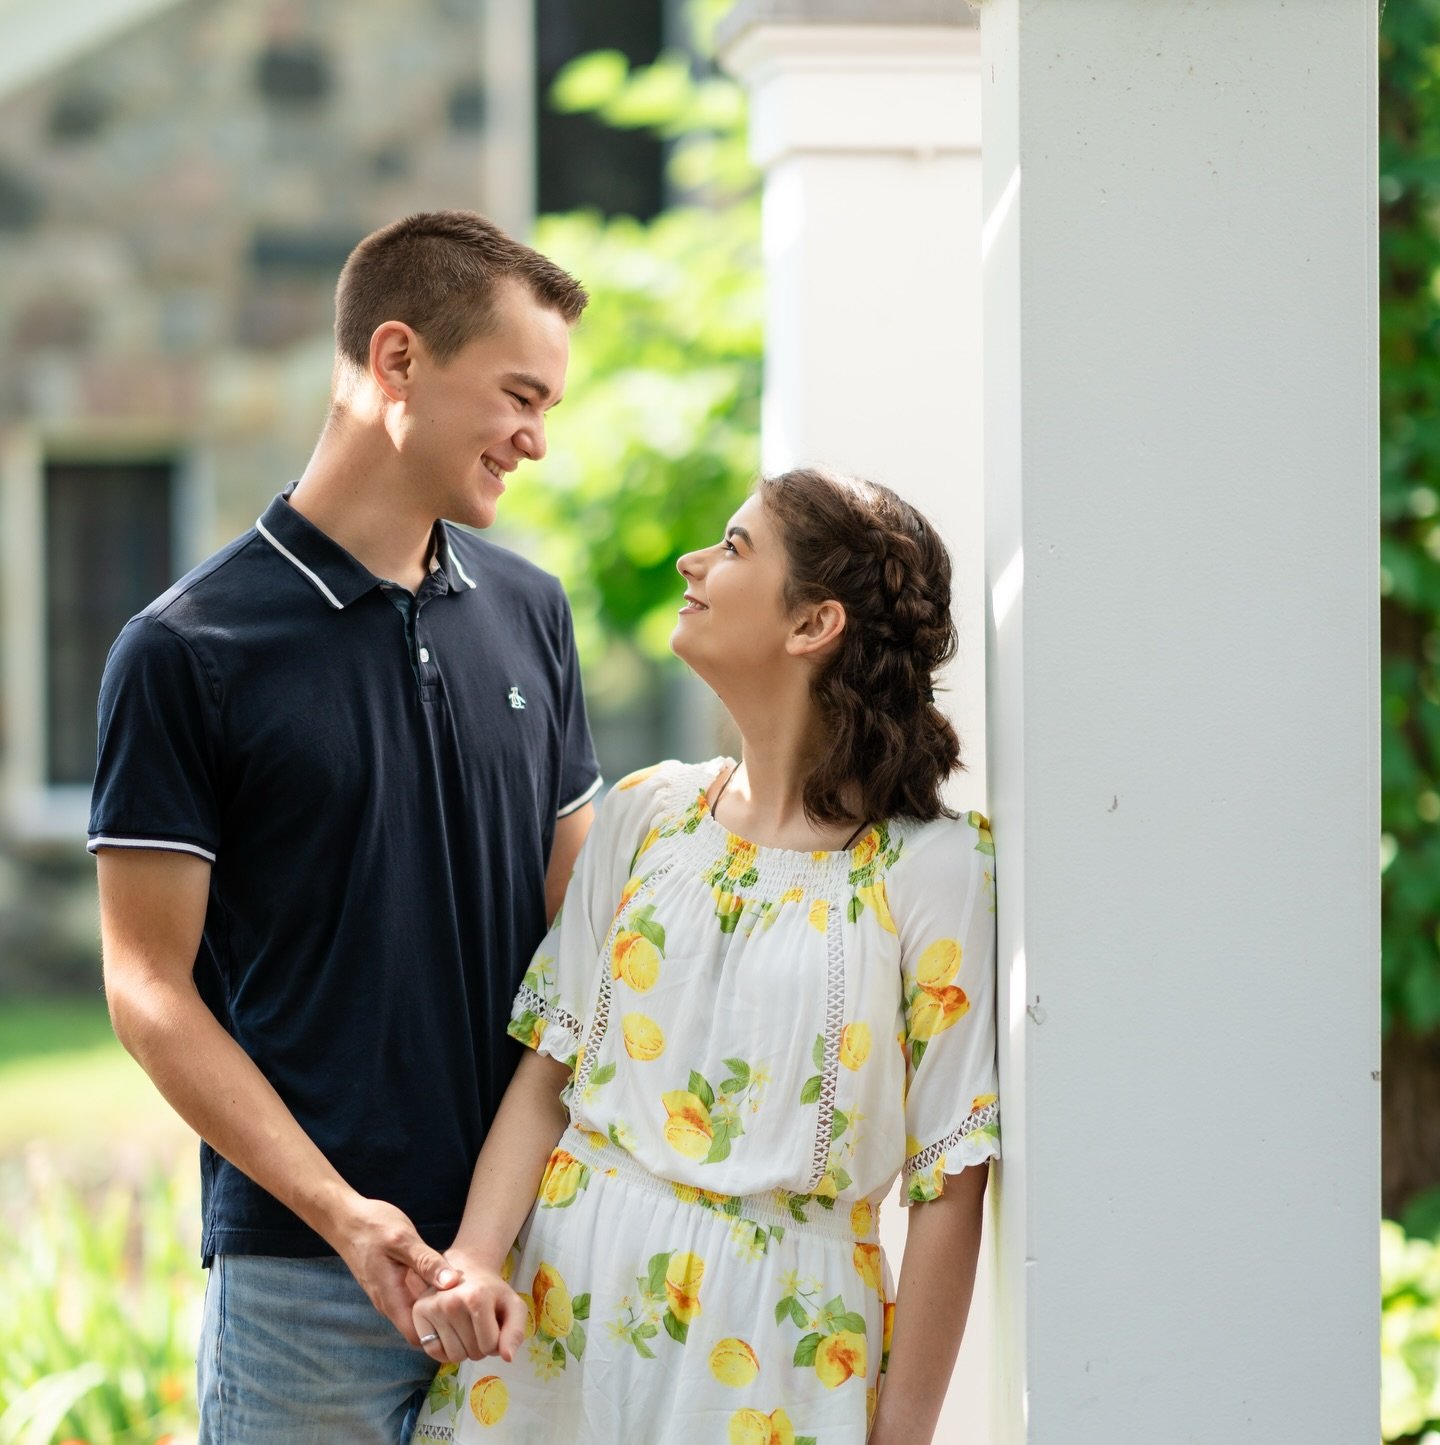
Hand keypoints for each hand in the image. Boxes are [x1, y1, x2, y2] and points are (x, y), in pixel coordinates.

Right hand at [331, 1196, 461, 1344]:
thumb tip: (451, 1283)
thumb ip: (426, 1262)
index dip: (440, 1336)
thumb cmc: (373, 1227)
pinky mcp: (394, 1282)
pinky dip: (431, 1291)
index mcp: (392, 1299)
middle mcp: (390, 1302)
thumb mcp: (403, 1240)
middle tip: (470, 1305)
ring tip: (465, 1291)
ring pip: (419, 1311)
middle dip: (445, 1321)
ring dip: (439, 1305)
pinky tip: (449, 1277)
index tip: (463, 1322)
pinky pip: (415, 1295)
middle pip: (421, 1327)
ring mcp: (392, 1293)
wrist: (346, 1219)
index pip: (417, 1336)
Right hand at [412, 1255, 528, 1364]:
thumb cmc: (492, 1291)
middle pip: (472, 1353)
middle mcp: (451, 1302)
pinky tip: (451, 1333)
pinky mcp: (418, 1312)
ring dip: (463, 1350)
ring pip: (453, 1357)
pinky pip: (433, 1352)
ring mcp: (432, 1307)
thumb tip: (507, 1358)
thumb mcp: (513, 1306)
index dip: (496, 1341)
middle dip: (480, 1346)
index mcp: (477, 1298)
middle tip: (479, 1325)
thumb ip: (515, 1332)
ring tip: (466, 1328)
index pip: (490, 1346)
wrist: (468, 1269)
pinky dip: (444, 1351)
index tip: (494, 1325)